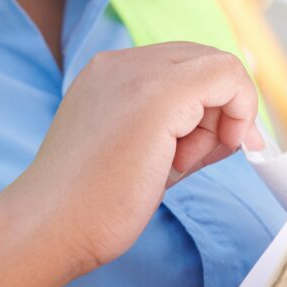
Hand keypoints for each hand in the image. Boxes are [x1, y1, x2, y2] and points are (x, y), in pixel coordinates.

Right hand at [0, 42, 263, 286]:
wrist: (48, 226)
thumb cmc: (89, 205)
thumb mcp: (142, 154)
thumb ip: (182, 132)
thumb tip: (237, 126)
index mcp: (109, 75)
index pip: (184, 67)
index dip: (211, 105)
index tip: (215, 147)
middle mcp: (120, 63)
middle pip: (206, 61)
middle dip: (222, 110)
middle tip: (204, 157)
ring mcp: (137, 72)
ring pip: (220, 67)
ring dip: (217, 122)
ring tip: (173, 164)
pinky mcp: (158, 94)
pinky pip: (228, 77)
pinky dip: (236, 114)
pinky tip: (196, 157)